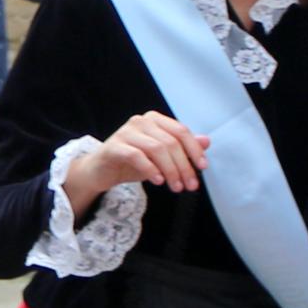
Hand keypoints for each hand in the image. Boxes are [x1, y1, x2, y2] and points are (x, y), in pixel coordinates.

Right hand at [64, 112, 204, 208]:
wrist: (101, 171)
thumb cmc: (132, 162)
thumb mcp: (161, 157)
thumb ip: (182, 148)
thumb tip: (207, 141)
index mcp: (154, 120)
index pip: (181, 131)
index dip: (194, 149)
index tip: (202, 168)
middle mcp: (140, 121)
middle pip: (170, 142)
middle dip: (183, 166)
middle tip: (189, 186)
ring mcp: (125, 132)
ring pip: (157, 149)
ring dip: (170, 170)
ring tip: (175, 187)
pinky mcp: (114, 146)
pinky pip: (137, 156)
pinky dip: (150, 169)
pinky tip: (158, 181)